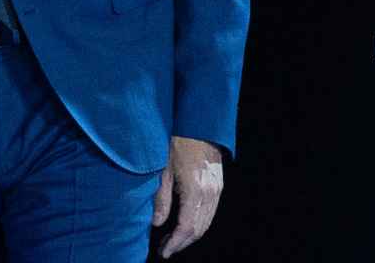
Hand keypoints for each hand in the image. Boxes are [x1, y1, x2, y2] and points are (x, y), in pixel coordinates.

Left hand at [152, 136, 224, 257]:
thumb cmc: (177, 142)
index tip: (163, 252)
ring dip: (190, 235)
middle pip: (198, 229)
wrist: (199, 124)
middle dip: (181, 243)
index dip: (175, 243)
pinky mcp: (218, 186)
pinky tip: (184, 223)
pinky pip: (210, 212)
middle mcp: (210, 193)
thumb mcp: (163, 169)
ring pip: (206, 223)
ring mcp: (217, 189)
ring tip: (171, 239)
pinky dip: (198, 223)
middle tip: (164, 248)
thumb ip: (161, 198)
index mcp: (194, 190)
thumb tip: (156, 223)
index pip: (186, 227)